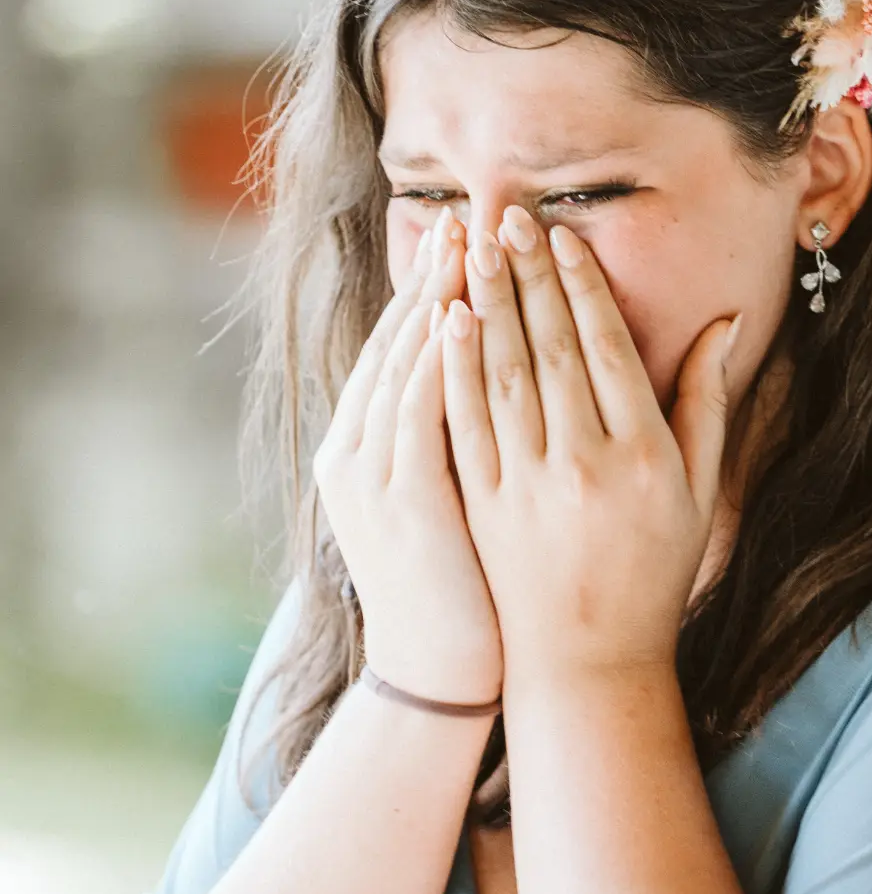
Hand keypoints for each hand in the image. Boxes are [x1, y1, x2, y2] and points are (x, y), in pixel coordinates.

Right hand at [313, 209, 502, 702]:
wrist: (443, 674)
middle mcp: (358, 453)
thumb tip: (491, 375)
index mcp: (369, 450)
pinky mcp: (401, 504)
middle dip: (436, 281)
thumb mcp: (451, 499)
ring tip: (469, 247)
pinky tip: (456, 318)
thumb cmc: (466, 589)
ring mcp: (372, 477)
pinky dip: (432, 363)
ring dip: (437, 303)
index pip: (402, 352)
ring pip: (405, 368)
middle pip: (398, 347)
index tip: (472, 242)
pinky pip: (414, 415)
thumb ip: (458, 434)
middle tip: (471, 219)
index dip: (435, 293)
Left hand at [440, 206, 737, 682]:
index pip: (606, 348)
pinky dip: (453, 366)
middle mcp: (584, 464)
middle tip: (506, 216)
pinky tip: (445, 320)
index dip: (581, 286)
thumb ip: (706, 403)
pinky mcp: (482, 506)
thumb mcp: (697, 491)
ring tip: (471, 247)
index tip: (560, 236)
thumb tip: (725, 321)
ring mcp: (526, 486)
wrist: (588, 663)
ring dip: (485, 304)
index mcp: (643, 456)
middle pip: (551, 348)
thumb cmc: (653, 574)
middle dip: (526, 276)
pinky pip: (465, 422)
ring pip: (502, 375)